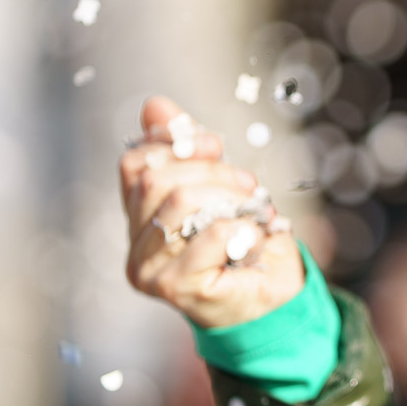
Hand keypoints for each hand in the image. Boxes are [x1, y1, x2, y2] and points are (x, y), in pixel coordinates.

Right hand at [119, 95, 304, 326]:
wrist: (272, 300)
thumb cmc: (244, 244)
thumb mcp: (218, 186)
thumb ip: (187, 148)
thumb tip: (155, 105)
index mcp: (139, 216)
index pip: (134, 162)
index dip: (174, 143)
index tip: (214, 144)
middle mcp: (134, 245)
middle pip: (157, 179)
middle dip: (211, 171)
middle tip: (247, 184)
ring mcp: (148, 269)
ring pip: (180, 202)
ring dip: (230, 198)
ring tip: (253, 212)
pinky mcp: (175, 286)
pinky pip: (211, 233)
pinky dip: (242, 227)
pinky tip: (252, 239)